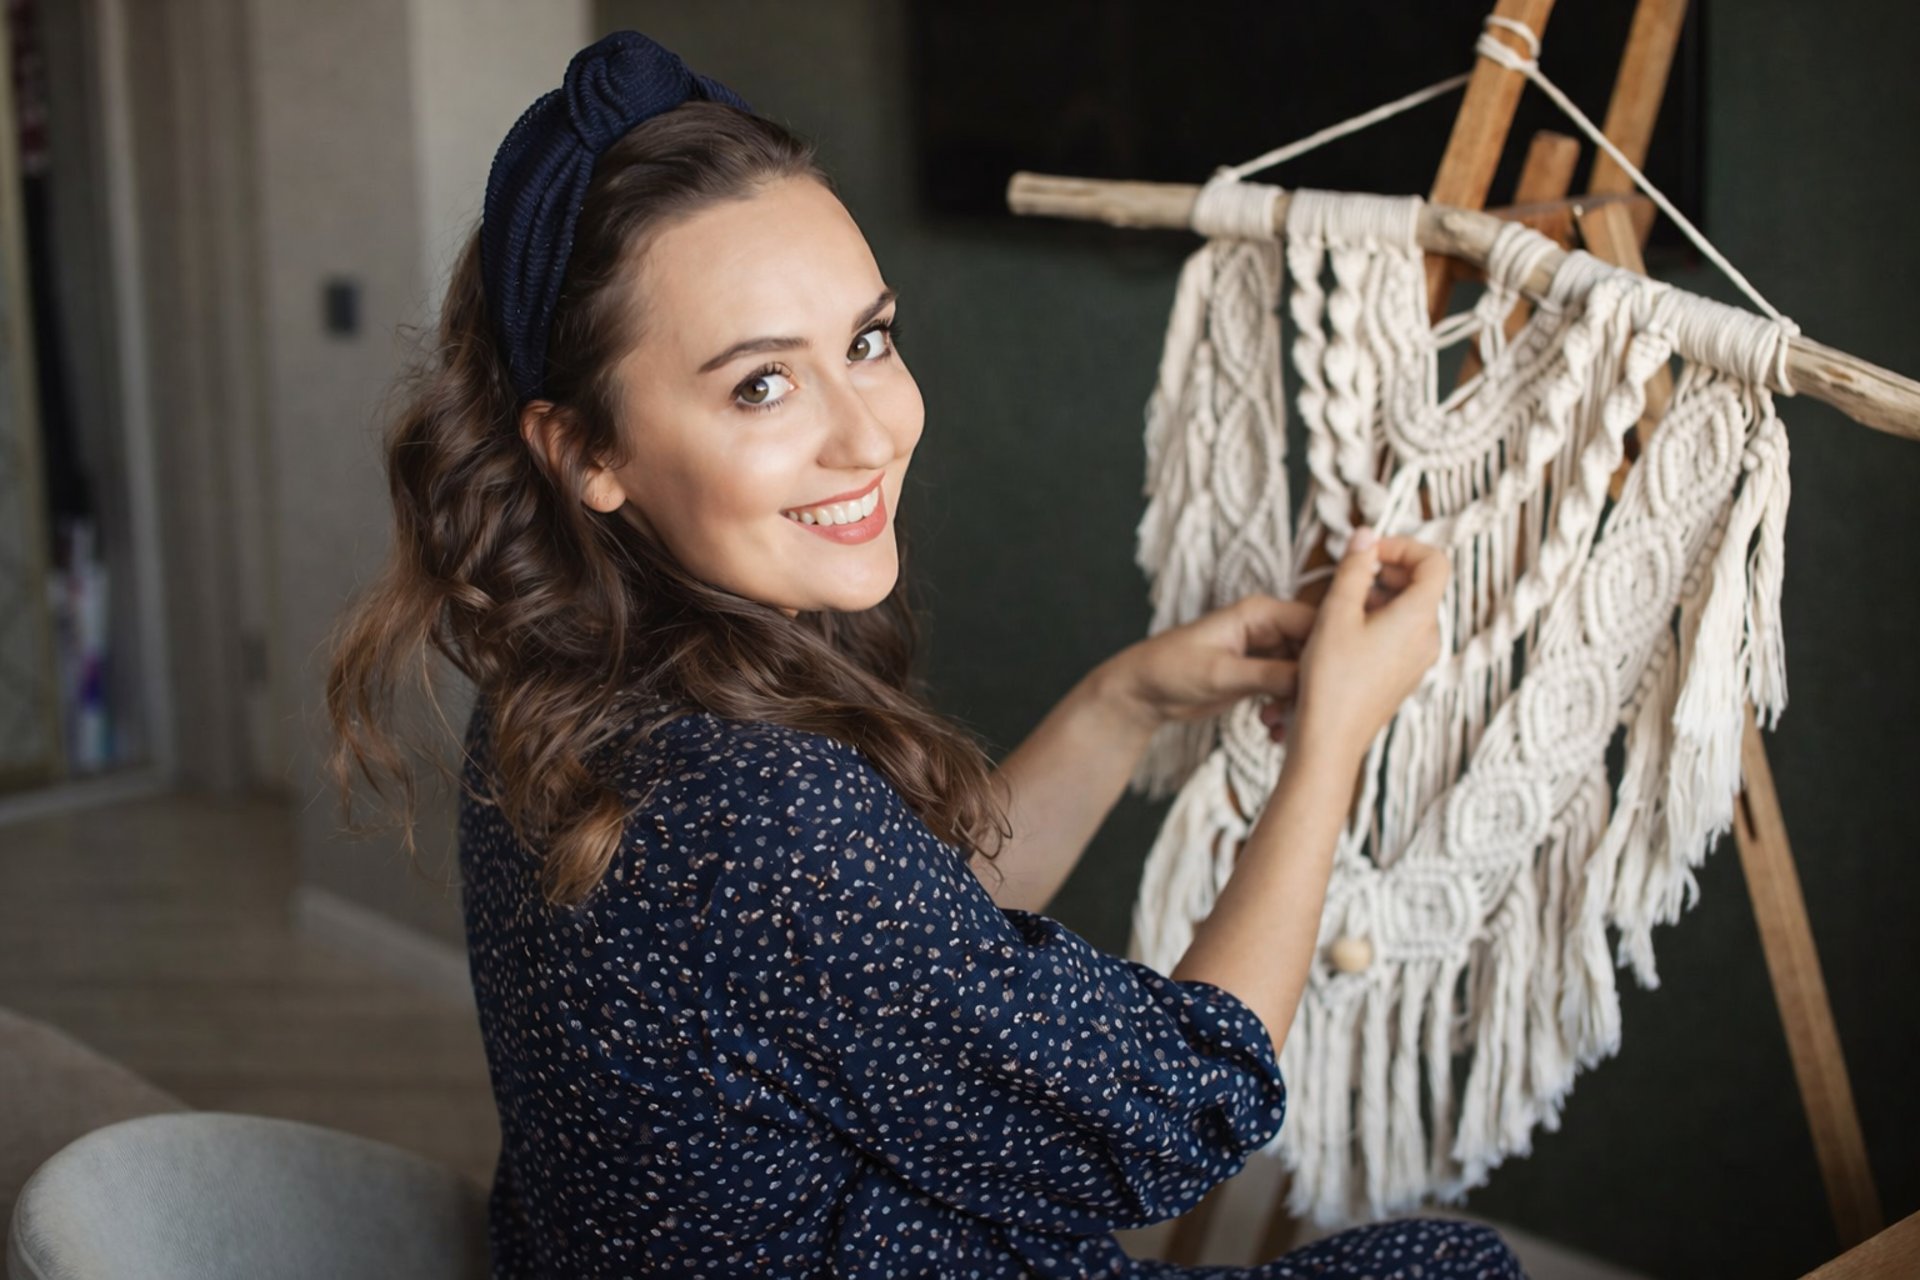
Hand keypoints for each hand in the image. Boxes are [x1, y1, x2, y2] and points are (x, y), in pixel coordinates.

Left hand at [1100, 593, 1316, 735]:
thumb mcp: (1221, 673)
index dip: (1331, 651)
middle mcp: (1267, 628)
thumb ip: (1268, 675)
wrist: (1143, 692)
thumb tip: (1311, 681)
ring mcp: (1265, 653)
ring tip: (1279, 724)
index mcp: (1259, 613)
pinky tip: (1273, 731)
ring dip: (1299, 702)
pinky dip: (1286, 711)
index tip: (1338, 684)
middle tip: (1308, 713)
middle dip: (1314, 683)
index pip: (1315, 623)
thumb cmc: (1172, 669)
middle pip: (1315, 651)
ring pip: (1304, 675)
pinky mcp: (1260, 676)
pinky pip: (1289, 691)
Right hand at [1290, 527, 1449, 762]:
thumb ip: (1354, 569)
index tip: (1368, 554)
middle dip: (1385, 571)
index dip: (1403, 547)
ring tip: (1339, 606)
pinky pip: (1400, 634)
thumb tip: (1365, 536)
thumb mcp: (1336, 613)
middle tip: (1348, 575)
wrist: (1331, 740)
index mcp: (1419, 618)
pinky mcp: (1404, 675)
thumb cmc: (1333, 680)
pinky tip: (1343, 634)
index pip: (1434, 562)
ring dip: (1377, 596)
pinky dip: (1377, 621)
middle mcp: (1428, 638)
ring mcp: (1419, 659)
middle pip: (1421, 585)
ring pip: (1408, 610)